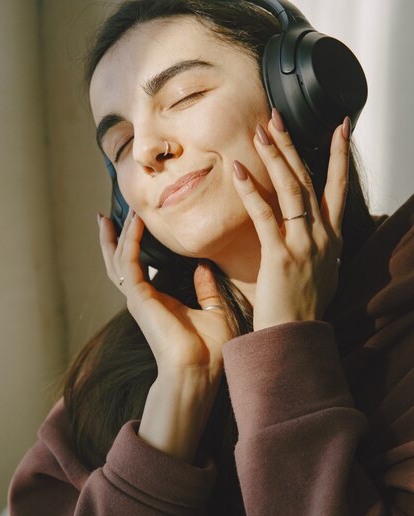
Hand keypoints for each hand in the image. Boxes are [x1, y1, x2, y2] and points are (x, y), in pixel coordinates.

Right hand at [97, 212, 232, 378]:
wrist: (199, 371)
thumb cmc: (209, 350)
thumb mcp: (215, 311)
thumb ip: (207, 289)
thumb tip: (203, 266)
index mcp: (159, 301)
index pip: (140, 267)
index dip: (136, 246)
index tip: (137, 225)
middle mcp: (144, 298)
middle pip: (120, 262)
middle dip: (114, 238)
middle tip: (109, 214)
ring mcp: (138, 298)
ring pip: (118, 259)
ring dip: (119, 234)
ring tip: (119, 213)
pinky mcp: (138, 297)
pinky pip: (129, 261)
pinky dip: (131, 241)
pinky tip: (136, 223)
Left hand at [232, 109, 349, 330]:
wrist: (295, 338)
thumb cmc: (303, 309)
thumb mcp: (323, 273)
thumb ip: (321, 248)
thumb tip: (318, 234)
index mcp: (333, 239)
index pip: (338, 187)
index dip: (339, 156)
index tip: (339, 128)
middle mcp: (323, 236)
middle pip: (309, 179)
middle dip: (293, 145)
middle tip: (276, 117)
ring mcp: (304, 245)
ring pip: (291, 189)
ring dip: (274, 156)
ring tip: (259, 130)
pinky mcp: (280, 256)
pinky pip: (265, 215)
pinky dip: (250, 191)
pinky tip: (238, 170)